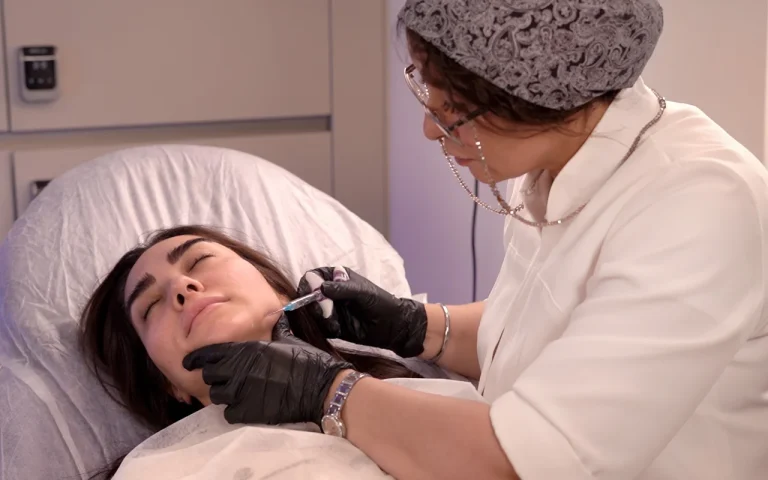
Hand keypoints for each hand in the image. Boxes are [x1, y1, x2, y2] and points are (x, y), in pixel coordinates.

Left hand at [182, 315, 351, 425]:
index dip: (196, 359)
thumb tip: (277, 313)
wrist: (320, 387)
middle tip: (222, 378)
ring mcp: (242, 392)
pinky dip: (234, 411)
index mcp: (245, 349)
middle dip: (213, 376)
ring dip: (223, 394)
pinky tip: (244, 406)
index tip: (190, 362)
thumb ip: (276, 328)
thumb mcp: (288, 339)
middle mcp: (238, 369)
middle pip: (209, 375)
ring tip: (235, 393)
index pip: (208, 353)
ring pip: (216, 395)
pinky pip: (228, 413)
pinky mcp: (248, 411)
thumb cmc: (305, 360)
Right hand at [297, 267, 427, 357]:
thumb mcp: (362, 292)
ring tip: (335, 323)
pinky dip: (326, 328)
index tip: (314, 293)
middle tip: (326, 311)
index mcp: (336, 277)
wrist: (392, 327)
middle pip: (308, 295)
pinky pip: (319, 326)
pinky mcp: (331, 325)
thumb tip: (320, 288)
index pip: (313, 276)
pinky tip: (338, 330)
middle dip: (314, 304)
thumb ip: (341, 289)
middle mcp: (329, 292)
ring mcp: (329, 309)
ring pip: (311, 312)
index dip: (309, 284)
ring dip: (321, 318)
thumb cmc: (380, 303)